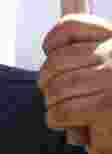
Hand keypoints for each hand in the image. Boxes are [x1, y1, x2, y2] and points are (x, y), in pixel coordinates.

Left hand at [40, 14, 111, 153]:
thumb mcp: (104, 69)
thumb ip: (84, 51)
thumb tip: (51, 47)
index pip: (70, 27)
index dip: (53, 44)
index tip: (55, 62)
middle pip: (54, 63)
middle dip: (48, 85)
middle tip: (62, 99)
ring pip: (56, 89)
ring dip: (55, 106)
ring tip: (72, 115)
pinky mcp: (106, 106)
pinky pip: (62, 112)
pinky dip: (61, 122)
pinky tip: (79, 126)